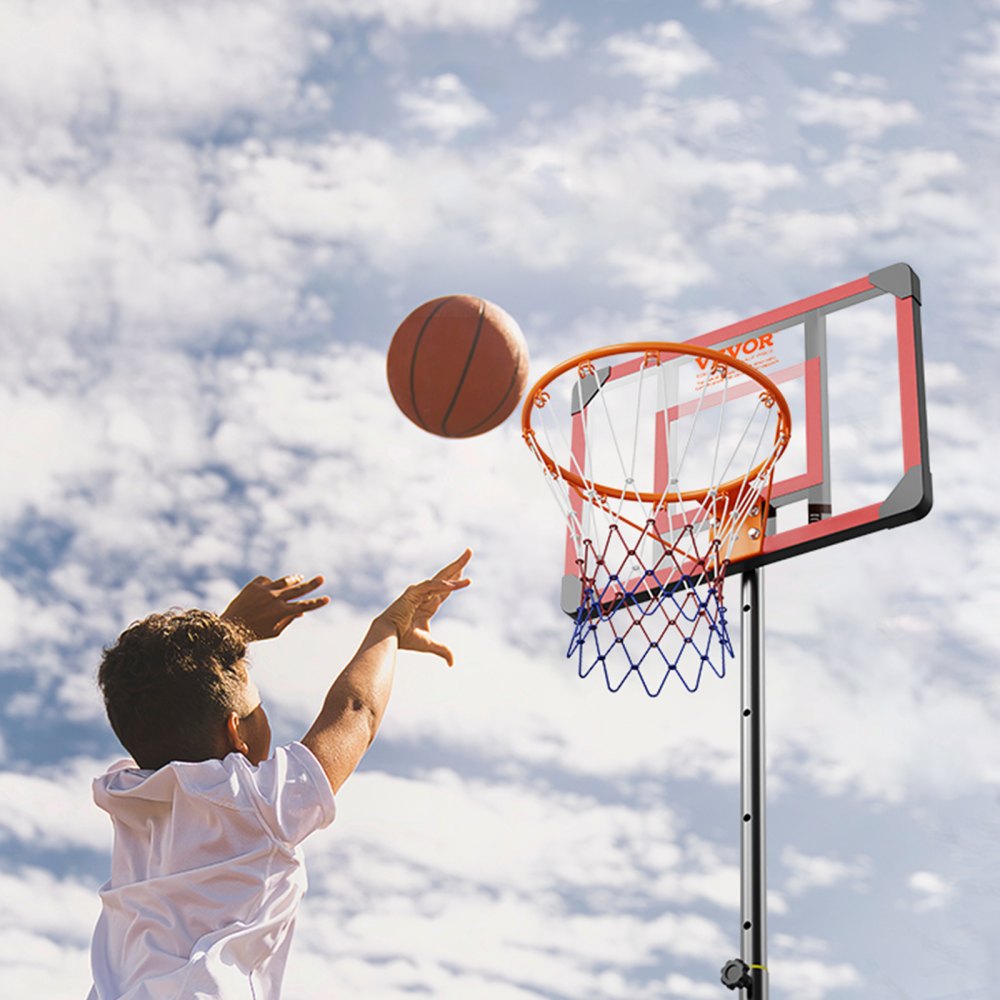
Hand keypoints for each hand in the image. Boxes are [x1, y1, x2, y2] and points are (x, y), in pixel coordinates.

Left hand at [222, 574, 329, 639]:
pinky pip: (267, 580)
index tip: (327, 598)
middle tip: (321, 578)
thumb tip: (301, 613)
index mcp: (281, 612)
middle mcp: (275, 599)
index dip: (317, 603)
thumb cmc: (254, 632)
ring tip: (299, 577)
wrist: (229, 626)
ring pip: (284, 581)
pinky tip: (270, 587)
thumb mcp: (274, 631)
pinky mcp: (254, 585)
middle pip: (298, 589)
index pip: (304, 606)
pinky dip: (270, 583)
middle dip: (312, 584)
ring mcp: (265, 590)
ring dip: (294, 579)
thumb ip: (288, 620)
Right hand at [376, 550, 471, 665]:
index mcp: (428, 603)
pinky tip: (456, 584)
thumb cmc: (404, 638)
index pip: (446, 589)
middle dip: (458, 564)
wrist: (387, 637)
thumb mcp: (429, 644)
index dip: (457, 580)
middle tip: (469, 551)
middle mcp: (425, 594)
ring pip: (442, 578)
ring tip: (467, 557)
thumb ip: (442, 650)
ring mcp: (419, 591)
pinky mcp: (413, 593)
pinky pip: (432, 587)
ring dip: (455, 569)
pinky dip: (443, 585)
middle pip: (446, 576)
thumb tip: (452, 663)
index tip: (467, 573)